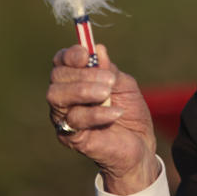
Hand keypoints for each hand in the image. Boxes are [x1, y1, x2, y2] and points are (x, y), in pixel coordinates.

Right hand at [46, 44, 158, 195]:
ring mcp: (64, 117)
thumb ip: (109, 69)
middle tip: (109, 81)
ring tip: (108, 94)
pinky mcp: (70, 137)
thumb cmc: (129, 113)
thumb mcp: (124, 85)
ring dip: (84, 90)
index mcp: (75, 81)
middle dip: (82, 74)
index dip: (70, 54)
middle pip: (57, 76)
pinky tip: (115, 113)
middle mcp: (64, 98)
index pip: (61, 62)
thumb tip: (98, 49)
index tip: (86, 55)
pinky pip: (74, 120)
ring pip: (57, 96)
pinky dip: (96, 114)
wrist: (140, 146)